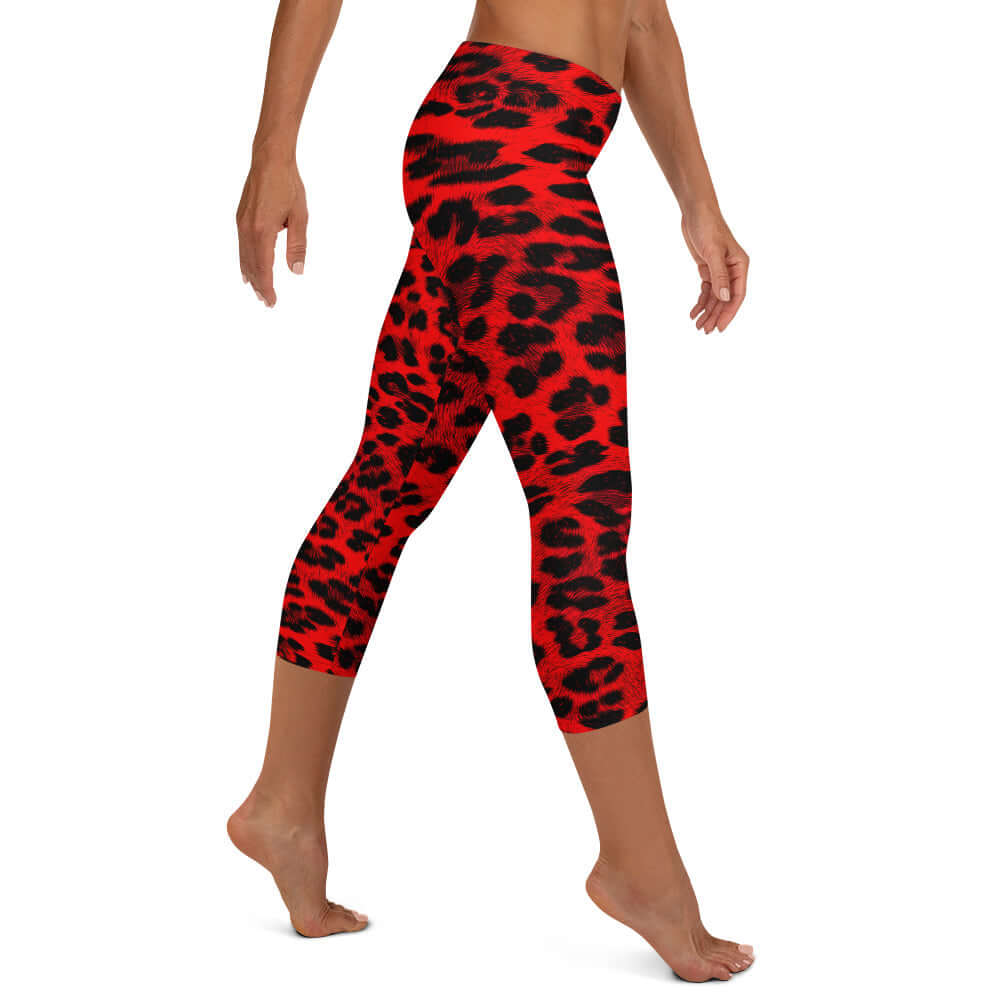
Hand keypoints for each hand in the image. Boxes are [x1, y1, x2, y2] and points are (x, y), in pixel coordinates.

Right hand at [236, 154, 307, 306]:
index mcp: (263, 231)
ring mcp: (241, 223)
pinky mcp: (240, 218)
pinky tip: (247, 269)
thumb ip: (298, 246)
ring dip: (251, 276)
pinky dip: (245, 261)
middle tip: (267, 302)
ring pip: (243, 257)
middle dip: (259, 286)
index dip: (267, 287)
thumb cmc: (287, 185)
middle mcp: (247, 229)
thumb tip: (297, 272)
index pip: (263, 268)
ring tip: (257, 290)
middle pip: (251, 266)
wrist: (269, 159)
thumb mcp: (300, 217)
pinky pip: (241, 246)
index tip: (272, 302)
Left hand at [681, 209, 748, 333]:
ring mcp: (720, 270)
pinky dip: (701, 301)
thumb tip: (725, 299)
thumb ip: (719, 276)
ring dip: (707, 311)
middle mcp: (732, 270)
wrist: (696, 211)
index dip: (729, 313)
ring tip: (698, 325)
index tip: (719, 327)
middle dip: (715, 315)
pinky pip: (707, 290)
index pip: (737, 295)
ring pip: (715, 297)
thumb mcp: (713, 252)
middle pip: (725, 299)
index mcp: (740, 265)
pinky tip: (693, 312)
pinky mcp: (708, 268)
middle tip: (705, 331)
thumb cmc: (708, 226)